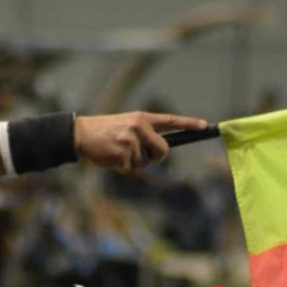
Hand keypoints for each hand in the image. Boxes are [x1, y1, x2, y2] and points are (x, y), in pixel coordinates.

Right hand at [74, 112, 206, 172]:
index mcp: (142, 118)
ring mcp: (132, 142)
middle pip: (163, 150)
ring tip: (118, 150)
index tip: (204, 126)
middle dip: (156, 157)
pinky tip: (112, 156)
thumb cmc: (107, 131)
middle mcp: (140, 128)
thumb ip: (145, 133)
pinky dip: (123, 167)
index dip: (189, 123)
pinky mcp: (123, 155)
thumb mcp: (128, 124)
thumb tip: (162, 150)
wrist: (81, 133)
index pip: (170, 120)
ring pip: (146, 162)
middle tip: (143, 155)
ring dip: (134, 162)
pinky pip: (131, 168)